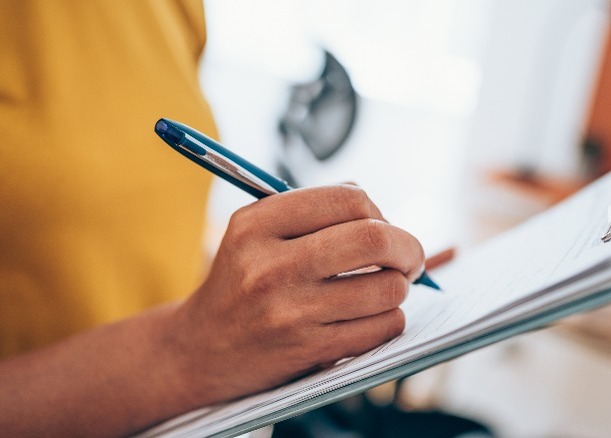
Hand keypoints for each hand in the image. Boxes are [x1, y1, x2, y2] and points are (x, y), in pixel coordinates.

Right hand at [163, 185, 425, 407]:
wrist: (201, 349)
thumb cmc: (240, 283)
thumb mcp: (253, 233)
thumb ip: (310, 212)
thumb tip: (382, 213)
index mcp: (256, 225)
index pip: (348, 198)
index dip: (378, 211)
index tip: (381, 225)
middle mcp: (270, 266)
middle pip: (375, 239)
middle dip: (407, 247)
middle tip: (409, 257)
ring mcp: (290, 312)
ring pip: (387, 288)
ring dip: (399, 288)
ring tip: (383, 289)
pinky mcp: (308, 351)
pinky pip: (382, 328)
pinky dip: (390, 320)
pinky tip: (371, 318)